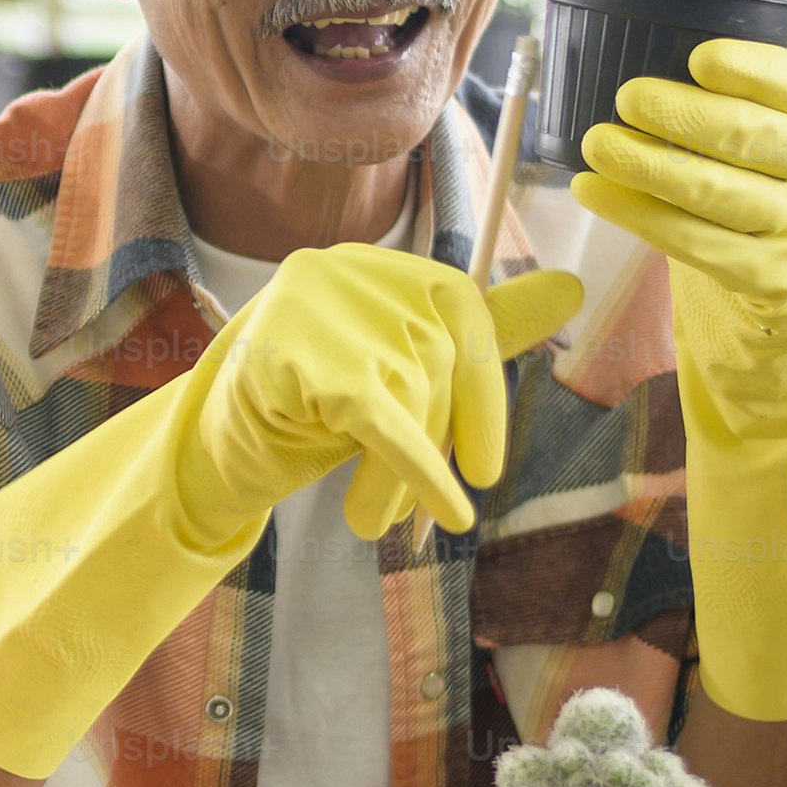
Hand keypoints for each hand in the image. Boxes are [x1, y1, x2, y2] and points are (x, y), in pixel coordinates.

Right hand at [191, 247, 582, 542]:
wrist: (214, 442)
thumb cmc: (315, 404)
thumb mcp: (403, 368)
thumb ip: (482, 331)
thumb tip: (573, 286)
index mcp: (383, 265)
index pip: (462, 312)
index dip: (481, 396)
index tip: (487, 470)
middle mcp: (351, 267)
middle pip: (434, 358)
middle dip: (433, 444)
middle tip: (415, 519)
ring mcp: (319, 304)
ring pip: (407, 392)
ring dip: (404, 476)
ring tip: (376, 522)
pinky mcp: (300, 357)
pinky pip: (381, 420)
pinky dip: (418, 471)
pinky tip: (448, 512)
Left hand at [567, 36, 786, 720]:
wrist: (781, 358)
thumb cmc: (752, 252)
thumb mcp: (755, 188)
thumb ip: (724, 142)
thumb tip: (645, 90)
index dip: (754, 68)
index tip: (699, 57)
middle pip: (757, 138)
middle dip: (684, 114)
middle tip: (623, 100)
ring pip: (723, 191)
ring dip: (650, 163)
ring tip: (595, 145)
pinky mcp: (779, 290)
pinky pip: (700, 244)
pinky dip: (642, 214)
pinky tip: (599, 195)